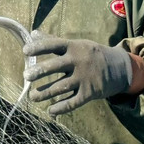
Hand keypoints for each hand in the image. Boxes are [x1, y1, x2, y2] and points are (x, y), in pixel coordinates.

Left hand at [23, 34, 138, 115]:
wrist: (119, 68)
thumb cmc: (91, 54)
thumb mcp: (76, 44)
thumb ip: (53, 40)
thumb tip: (32, 33)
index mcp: (74, 47)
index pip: (53, 45)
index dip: (39, 47)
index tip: (24, 51)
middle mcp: (78, 61)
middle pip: (55, 66)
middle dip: (38, 71)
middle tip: (25, 76)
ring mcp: (84, 78)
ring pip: (60, 87)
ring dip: (44, 93)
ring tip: (32, 96)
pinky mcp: (89, 93)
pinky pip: (73, 102)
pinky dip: (61, 108)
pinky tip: (50, 111)